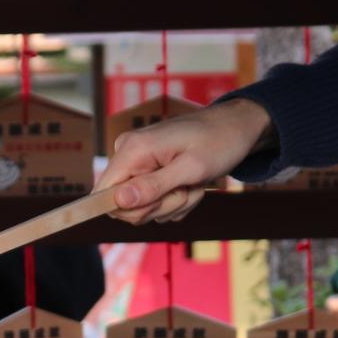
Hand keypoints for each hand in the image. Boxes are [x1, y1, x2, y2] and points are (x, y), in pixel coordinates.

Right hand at [96, 98, 272, 224]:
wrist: (235, 129)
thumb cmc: (218, 142)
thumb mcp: (191, 168)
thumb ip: (154, 186)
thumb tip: (119, 202)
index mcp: (132, 149)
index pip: (103, 194)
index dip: (126, 209)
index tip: (157, 204)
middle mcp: (129, 156)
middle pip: (124, 207)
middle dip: (160, 206)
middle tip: (186, 190)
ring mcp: (139, 166)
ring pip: (143, 209)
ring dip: (173, 204)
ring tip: (192, 184)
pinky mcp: (150, 175)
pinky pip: (155, 205)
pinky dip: (177, 201)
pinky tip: (191, 184)